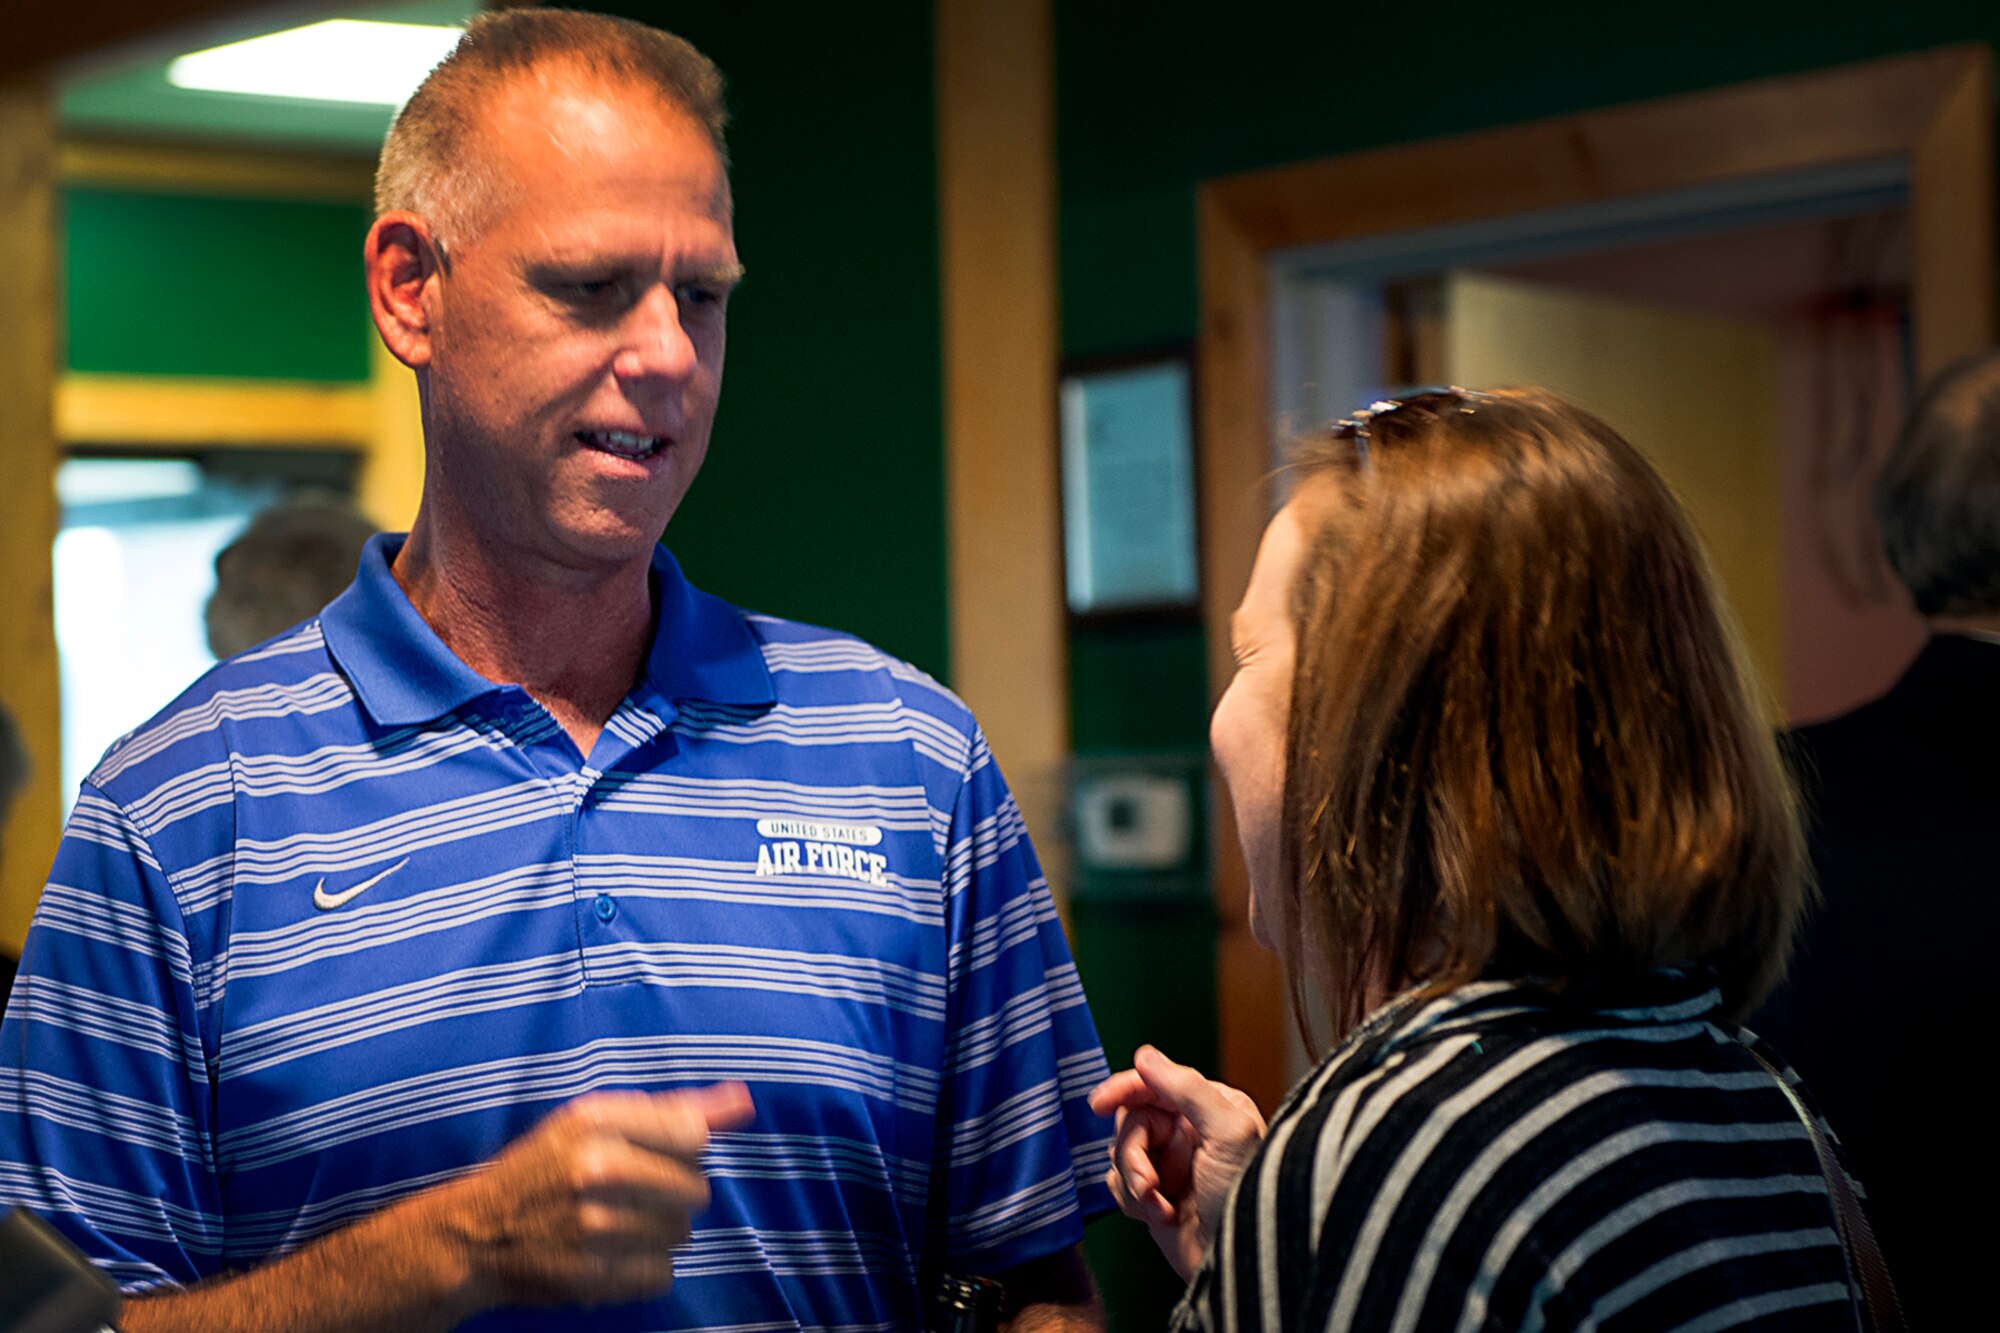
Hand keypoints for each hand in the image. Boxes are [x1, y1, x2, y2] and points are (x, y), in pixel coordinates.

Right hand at [435, 1084, 753, 1308]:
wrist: (474, 1234)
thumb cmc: (546, 1169)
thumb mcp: (598, 1121)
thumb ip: (676, 1110)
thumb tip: (745, 1103)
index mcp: (597, 1119)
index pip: (693, 1136)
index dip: (684, 1152)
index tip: (657, 1158)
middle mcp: (596, 1168)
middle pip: (696, 1189)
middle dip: (674, 1195)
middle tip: (633, 1196)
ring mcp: (593, 1226)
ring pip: (682, 1234)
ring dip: (659, 1234)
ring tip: (618, 1225)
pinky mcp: (591, 1275)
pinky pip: (663, 1274)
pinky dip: (645, 1269)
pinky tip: (613, 1254)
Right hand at [1088, 1047, 1263, 1281]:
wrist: (1235, 1265)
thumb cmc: (1244, 1198)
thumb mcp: (1227, 1132)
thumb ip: (1187, 1087)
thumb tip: (1145, 1055)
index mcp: (1209, 1108)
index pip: (1155, 1083)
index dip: (1124, 1089)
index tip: (1099, 1103)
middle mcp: (1187, 1132)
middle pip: (1131, 1120)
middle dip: (1133, 1154)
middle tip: (1148, 1182)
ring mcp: (1168, 1164)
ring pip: (1119, 1153)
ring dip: (1134, 1183)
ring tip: (1159, 1206)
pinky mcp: (1152, 1195)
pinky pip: (1117, 1184)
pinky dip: (1132, 1201)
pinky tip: (1158, 1217)